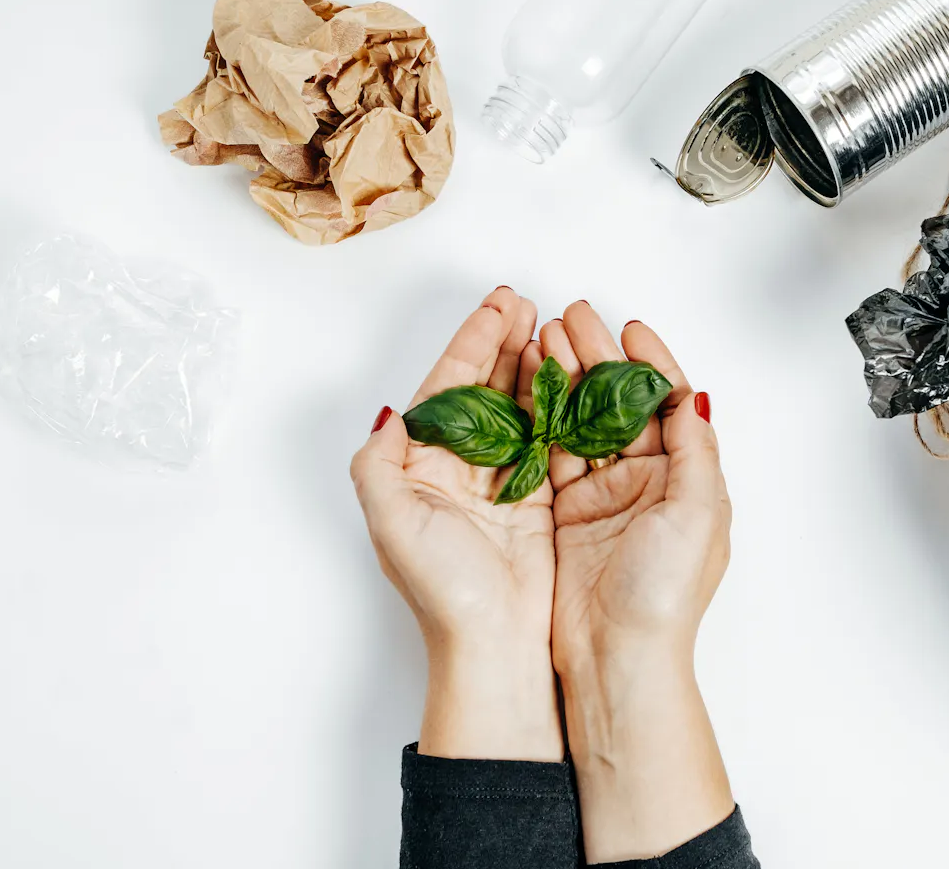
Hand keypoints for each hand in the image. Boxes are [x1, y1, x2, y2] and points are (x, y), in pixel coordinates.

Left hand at [350, 287, 561, 760]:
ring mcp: (501, 482)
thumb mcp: (391, 520)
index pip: (448, 388)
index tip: (497, 307)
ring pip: (518, 405)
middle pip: (483, 388)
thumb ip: (379, 462)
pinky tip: (569, 375)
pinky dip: (558, 404)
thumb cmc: (441, 591)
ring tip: (552, 327)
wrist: (494, 645)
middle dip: (503, 342)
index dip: (471, 343)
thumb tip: (392, 415)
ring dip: (532, 365)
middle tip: (527, 303)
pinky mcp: (538, 499)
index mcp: (421, 467)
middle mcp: (460, 468)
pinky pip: (548, 438)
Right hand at [541, 302, 733, 861]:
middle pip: (622, 405)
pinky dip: (543, 418)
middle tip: (573, 316)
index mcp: (689, 480)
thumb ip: (695, 449)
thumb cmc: (664, 595)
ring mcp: (606, 498)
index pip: (670, 404)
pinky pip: (554, 454)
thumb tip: (695, 396)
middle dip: (600, 357)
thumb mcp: (697, 512)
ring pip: (585, 421)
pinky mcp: (568, 514)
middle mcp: (650, 484)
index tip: (629, 327)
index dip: (650, 362)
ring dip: (568, 379)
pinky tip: (531, 385)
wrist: (616, 658)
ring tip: (546, 338)